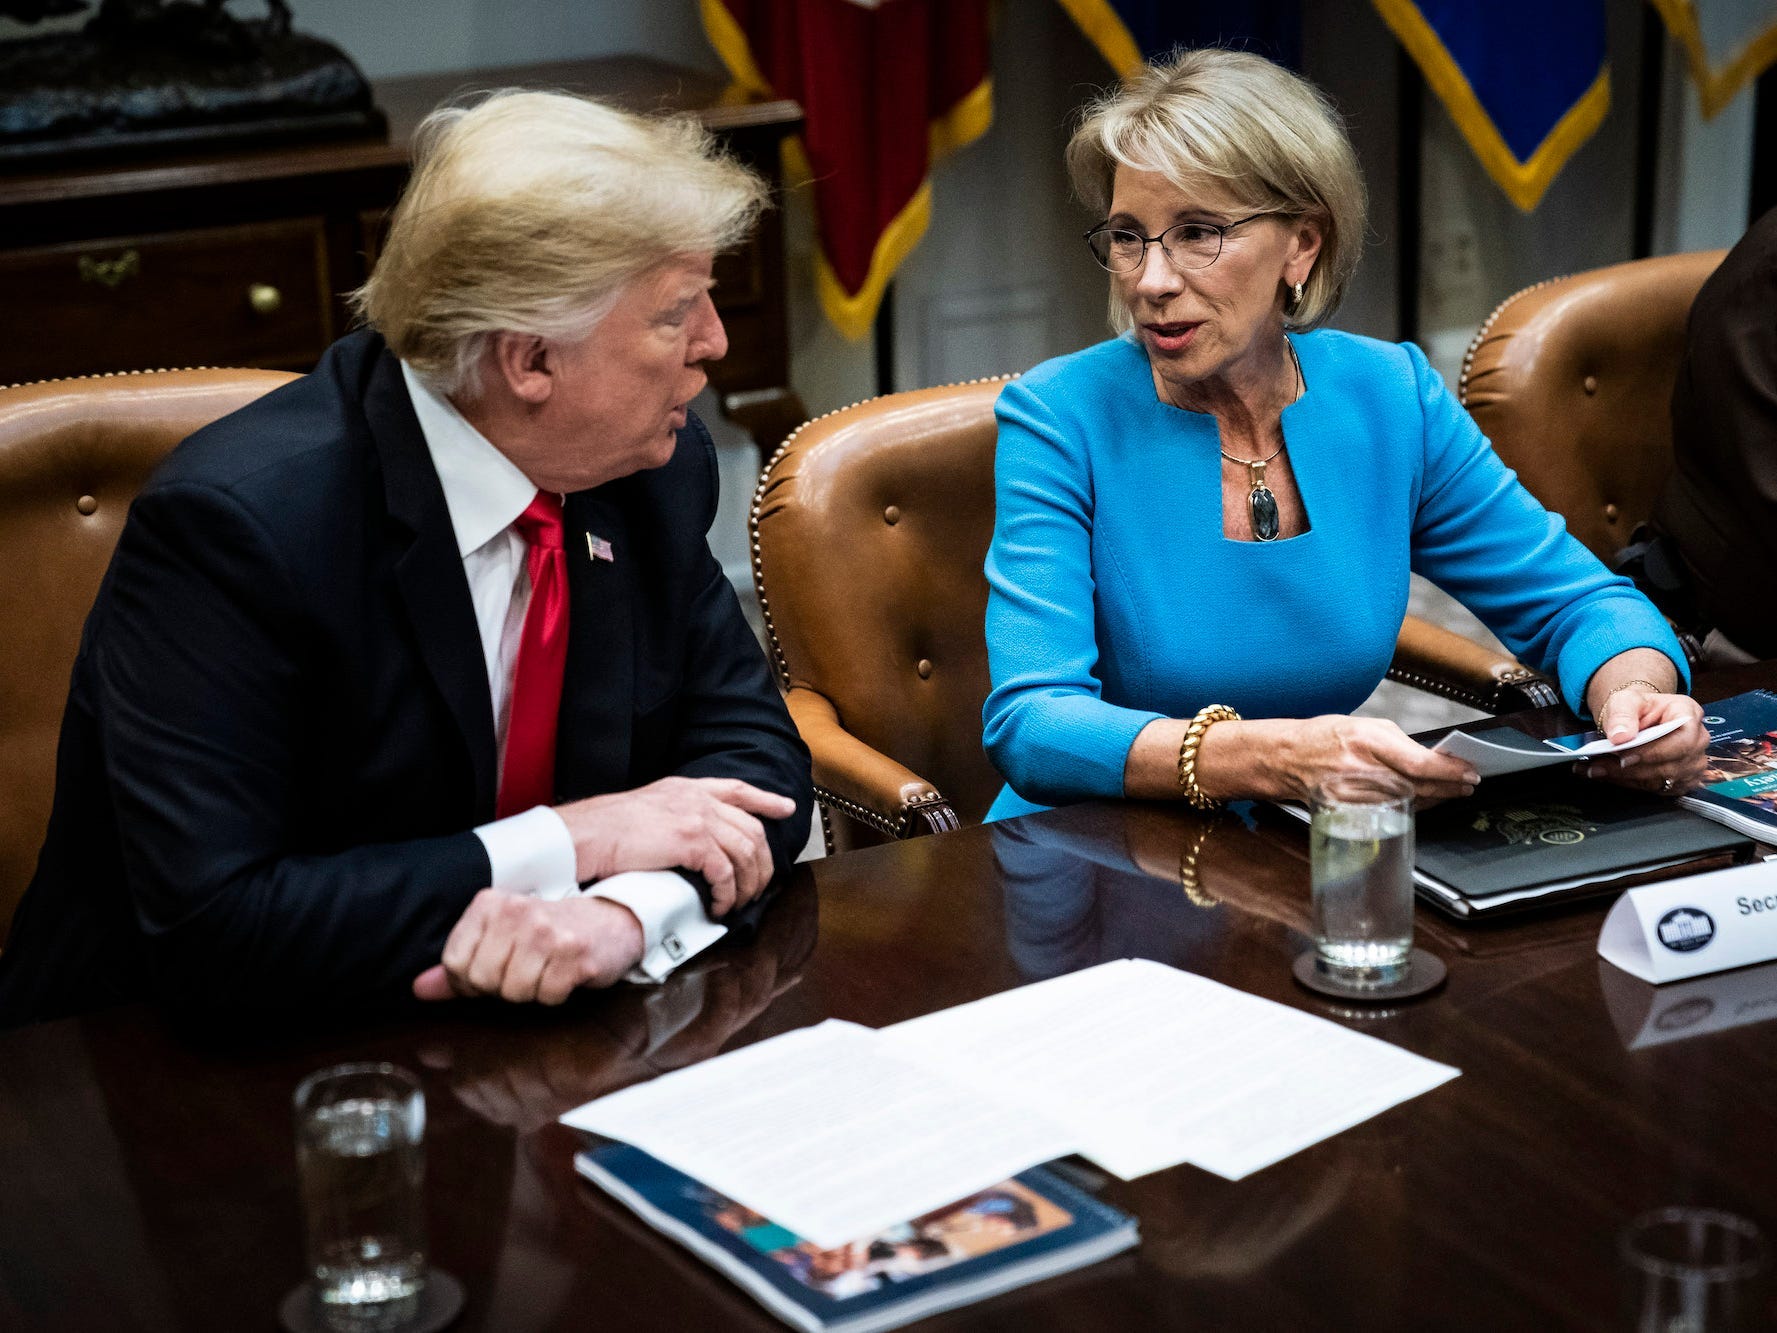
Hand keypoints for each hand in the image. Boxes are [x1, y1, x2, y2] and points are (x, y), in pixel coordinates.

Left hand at [412, 890, 644, 1003]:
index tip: (494, 969)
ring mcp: (548, 933)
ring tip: (547, 969)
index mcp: (492, 903)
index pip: (454, 962)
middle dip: (502, 987)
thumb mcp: (500, 938)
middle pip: (482, 981)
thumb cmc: (552, 931)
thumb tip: (420, 989)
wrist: (612, 919)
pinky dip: (556, 993)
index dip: (470, 980)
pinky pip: (547, 996)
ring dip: (531, 990)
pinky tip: (565, 973)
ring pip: (513, 992)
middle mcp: (518, 912)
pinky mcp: (575, 955)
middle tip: (526, 969)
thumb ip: (458, 964)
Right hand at [556, 777, 795, 914]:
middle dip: (762, 864)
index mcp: (687, 788)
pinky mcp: (692, 841)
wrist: (586, 834)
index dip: (766, 799)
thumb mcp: (648, 810)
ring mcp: (698, 818)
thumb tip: (692, 843)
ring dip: (747, 886)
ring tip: (736, 905)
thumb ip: (675, 816)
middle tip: (759, 888)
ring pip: (746, 854)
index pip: (738, 789)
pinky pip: (726, 873)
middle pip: (752, 830)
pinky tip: (719, 907)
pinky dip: (728, 895)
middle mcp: (698, 799)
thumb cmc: (606, 830)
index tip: (786, 808)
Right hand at [1266, 715, 1478, 803]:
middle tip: (1467, 783)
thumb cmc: (1325, 737)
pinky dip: (1412, 805)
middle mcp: (1361, 770)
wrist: (1287, 758)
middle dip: (1450, 786)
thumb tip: (1434, 758)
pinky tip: (1424, 799)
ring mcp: (1356, 795)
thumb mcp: (1365, 726)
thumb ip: (1400, 743)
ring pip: (1409, 801)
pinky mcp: (1352, 811)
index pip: (1420, 763)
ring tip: (1451, 790)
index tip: (1469, 772)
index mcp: (1366, 741)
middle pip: (1420, 786)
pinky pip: (1392, 811)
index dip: (1450, 771)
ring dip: (1435, 797)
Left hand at [1584, 687, 1706, 793]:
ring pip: (1663, 780)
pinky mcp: (1683, 780)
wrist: (1639, 718)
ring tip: (1596, 771)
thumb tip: (1620, 737)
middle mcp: (1698, 740)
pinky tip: (1609, 776)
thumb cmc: (1637, 707)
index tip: (1623, 756)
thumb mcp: (1625, 700)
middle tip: (1599, 767)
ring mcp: (1693, 763)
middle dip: (1632, 768)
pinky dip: (1630, 784)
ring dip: (1626, 778)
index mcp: (1689, 714)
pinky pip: (1658, 789)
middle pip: (1672, 764)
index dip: (1654, 752)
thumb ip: (1622, 714)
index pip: (1682, 739)